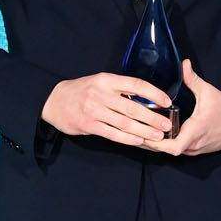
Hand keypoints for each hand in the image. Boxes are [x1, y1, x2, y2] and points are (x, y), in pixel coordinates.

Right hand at [41, 72, 173, 146]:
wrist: (54, 101)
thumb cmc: (81, 91)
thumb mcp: (99, 82)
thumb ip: (119, 89)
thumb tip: (144, 99)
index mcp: (107, 80)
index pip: (136, 84)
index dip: (154, 93)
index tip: (167, 101)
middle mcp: (101, 94)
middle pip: (133, 107)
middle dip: (153, 117)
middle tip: (167, 124)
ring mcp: (94, 110)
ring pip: (125, 122)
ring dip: (144, 130)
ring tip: (157, 135)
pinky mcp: (89, 125)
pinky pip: (112, 133)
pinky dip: (127, 138)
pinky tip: (139, 141)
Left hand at [146, 59, 220, 156]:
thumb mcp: (208, 92)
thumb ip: (193, 79)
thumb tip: (184, 64)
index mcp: (194, 133)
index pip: (171, 147)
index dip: (155, 143)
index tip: (143, 134)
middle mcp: (192, 145)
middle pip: (165, 149)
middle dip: (150, 141)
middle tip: (135, 130)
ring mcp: (194, 149)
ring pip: (171, 150)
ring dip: (158, 142)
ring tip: (142, 130)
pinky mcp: (196, 149)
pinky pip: (178, 149)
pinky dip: (167, 143)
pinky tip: (158, 132)